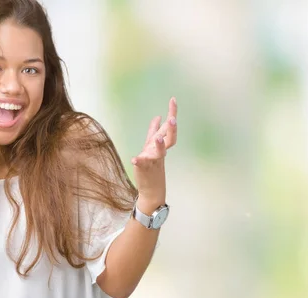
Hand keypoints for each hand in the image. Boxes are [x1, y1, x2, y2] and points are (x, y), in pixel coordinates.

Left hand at [131, 97, 177, 212]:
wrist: (152, 187)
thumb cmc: (152, 165)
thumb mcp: (152, 145)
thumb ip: (154, 131)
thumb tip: (158, 117)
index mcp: (161, 144)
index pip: (169, 127)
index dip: (172, 113)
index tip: (173, 99)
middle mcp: (159, 151)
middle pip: (169, 139)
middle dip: (171, 130)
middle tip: (172, 119)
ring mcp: (153, 160)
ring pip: (158, 153)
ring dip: (158, 146)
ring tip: (157, 139)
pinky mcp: (144, 168)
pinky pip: (142, 164)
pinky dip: (138, 161)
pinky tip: (134, 159)